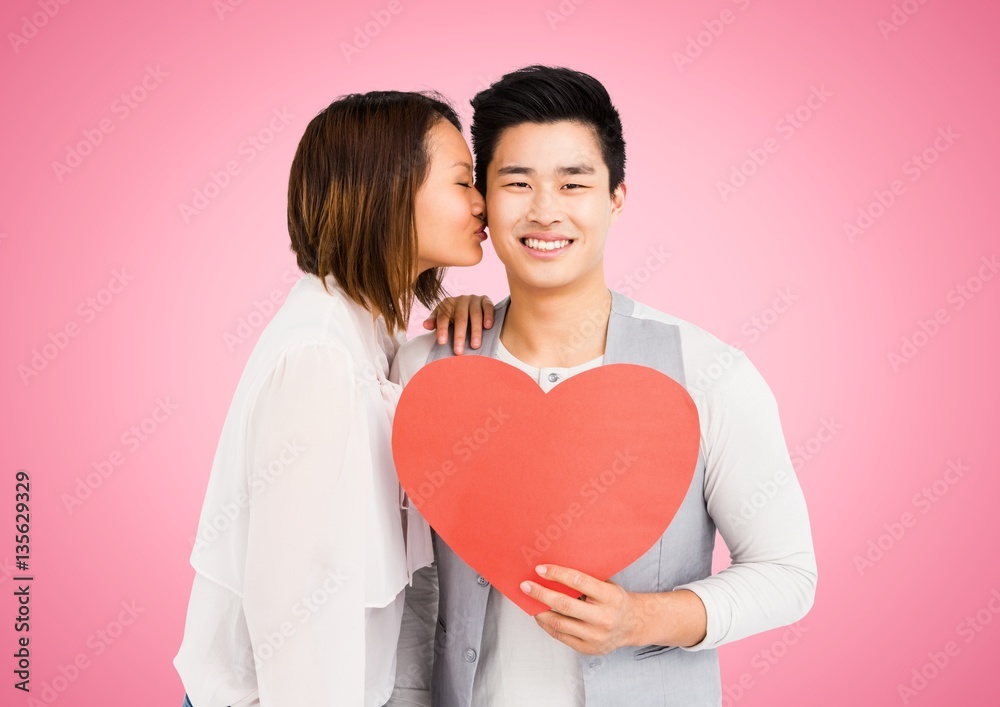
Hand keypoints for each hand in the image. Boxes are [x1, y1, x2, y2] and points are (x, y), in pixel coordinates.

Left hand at [423, 295, 493, 354]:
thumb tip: (425, 325)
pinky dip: (488, 316)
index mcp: (447, 304)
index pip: (443, 316)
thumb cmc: (453, 316)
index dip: (442, 329)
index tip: (442, 343)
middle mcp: (460, 300)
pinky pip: (488, 306)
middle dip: (459, 336)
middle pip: (460, 318)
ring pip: (475, 314)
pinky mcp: (485, 300)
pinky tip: (488, 327)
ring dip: (475, 331)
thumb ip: (435, 322)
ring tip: (475, 346)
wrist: (470, 304)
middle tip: (459, 351)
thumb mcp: (443, 318)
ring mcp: (473, 299)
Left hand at [520, 564, 648, 654]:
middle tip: (526, 585)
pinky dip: (547, 624)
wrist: (632, 625)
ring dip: (539, 611)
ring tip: (530, 601)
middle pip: (564, 604)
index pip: (578, 581)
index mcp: (610, 597)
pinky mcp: (588, 648)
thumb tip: (553, 570)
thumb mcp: (607, 584)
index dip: (557, 574)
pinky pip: (560, 635)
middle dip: (541, 594)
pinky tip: (541, 615)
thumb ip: (585, 580)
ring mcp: (595, 636)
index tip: (541, 569)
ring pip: (559, 623)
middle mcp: (603, 618)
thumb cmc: (615, 601)